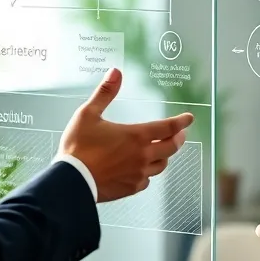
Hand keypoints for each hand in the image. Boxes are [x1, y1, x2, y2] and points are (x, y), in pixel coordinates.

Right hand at [59, 68, 193, 201]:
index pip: (168, 127)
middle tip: (180, 133)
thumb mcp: (88, 114)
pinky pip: (148, 180)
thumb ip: (104, 93)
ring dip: (166, 155)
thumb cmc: (78, 148)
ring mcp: (138, 174)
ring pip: (162, 164)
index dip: (181, 121)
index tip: (189, 118)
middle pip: (172, 147)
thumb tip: (115, 73)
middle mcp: (142, 155)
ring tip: (164, 150)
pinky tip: (144, 169)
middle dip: (179, 138)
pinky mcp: (130, 187)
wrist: (71, 180)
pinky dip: (150, 172)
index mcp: (136, 136)